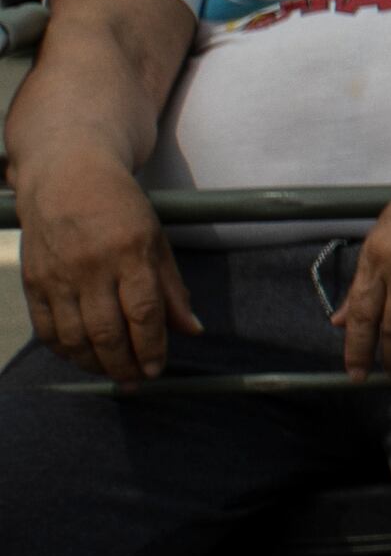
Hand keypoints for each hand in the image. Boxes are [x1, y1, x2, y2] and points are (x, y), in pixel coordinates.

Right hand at [12, 151, 196, 382]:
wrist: (66, 175)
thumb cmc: (120, 207)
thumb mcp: (156, 239)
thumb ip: (172, 288)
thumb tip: (192, 330)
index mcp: (130, 251)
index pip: (143, 312)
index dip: (151, 347)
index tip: (157, 369)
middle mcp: (92, 265)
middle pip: (106, 332)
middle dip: (123, 364)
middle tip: (136, 380)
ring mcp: (58, 275)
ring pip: (74, 337)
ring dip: (94, 364)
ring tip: (112, 374)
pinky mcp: (33, 281)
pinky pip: (46, 328)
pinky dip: (63, 351)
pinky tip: (81, 358)